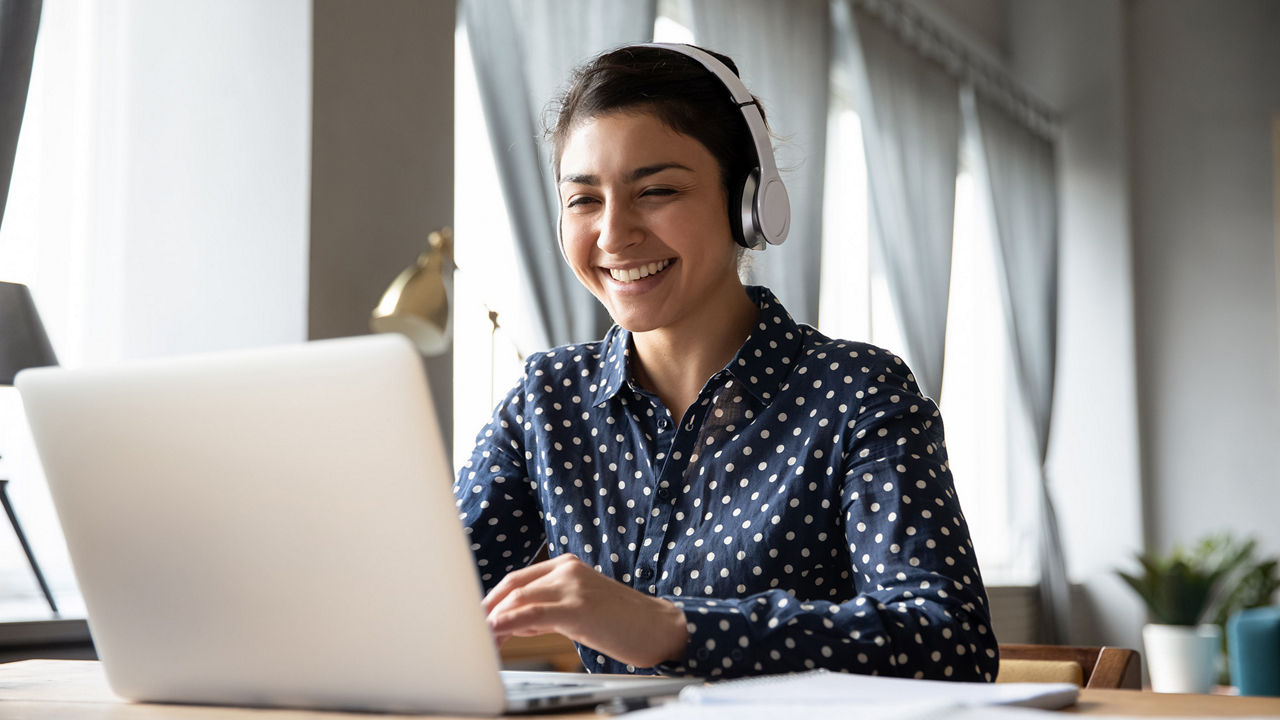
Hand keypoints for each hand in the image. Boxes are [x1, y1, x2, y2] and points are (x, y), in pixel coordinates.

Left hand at [483, 554, 688, 668]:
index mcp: (566, 567)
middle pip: (512, 585)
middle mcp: (567, 570)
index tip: (476, 621)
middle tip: (468, 631)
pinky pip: (532, 613)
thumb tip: (513, 624)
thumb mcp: (580, 611)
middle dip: (486, 609)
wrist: (661, 628)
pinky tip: (496, 632)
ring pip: (518, 598)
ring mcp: (573, 586)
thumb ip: (547, 612)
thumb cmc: (623, 624)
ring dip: (493, 620)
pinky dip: (508, 622)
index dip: (492, 600)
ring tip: (479, 639)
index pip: (517, 580)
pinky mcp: (578, 607)